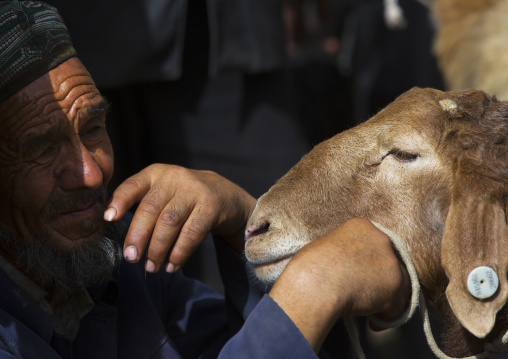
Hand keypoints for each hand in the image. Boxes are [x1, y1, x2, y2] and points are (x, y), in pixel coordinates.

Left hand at [104, 164, 256, 272]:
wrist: (227, 196)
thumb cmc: (185, 199)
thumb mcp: (164, 193)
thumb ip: (142, 205)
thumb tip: (120, 237)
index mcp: (156, 174)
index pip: (133, 185)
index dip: (120, 201)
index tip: (109, 219)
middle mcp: (174, 177)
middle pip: (150, 208)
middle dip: (137, 235)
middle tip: (131, 257)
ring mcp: (195, 190)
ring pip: (169, 222)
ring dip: (158, 248)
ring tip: (151, 267)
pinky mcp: (211, 205)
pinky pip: (191, 233)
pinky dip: (179, 253)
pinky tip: (172, 266)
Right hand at [269, 218, 409, 351]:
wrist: (314, 285)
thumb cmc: (308, 268)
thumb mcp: (325, 247)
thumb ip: (343, 252)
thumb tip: (344, 267)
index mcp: (361, 226)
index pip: (375, 245)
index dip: (369, 262)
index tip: (360, 274)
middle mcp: (380, 239)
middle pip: (390, 262)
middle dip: (380, 278)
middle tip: (366, 292)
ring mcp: (390, 262)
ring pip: (398, 285)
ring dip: (385, 298)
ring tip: (369, 310)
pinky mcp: (394, 287)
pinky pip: (397, 308)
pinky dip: (385, 317)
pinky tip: (371, 322)